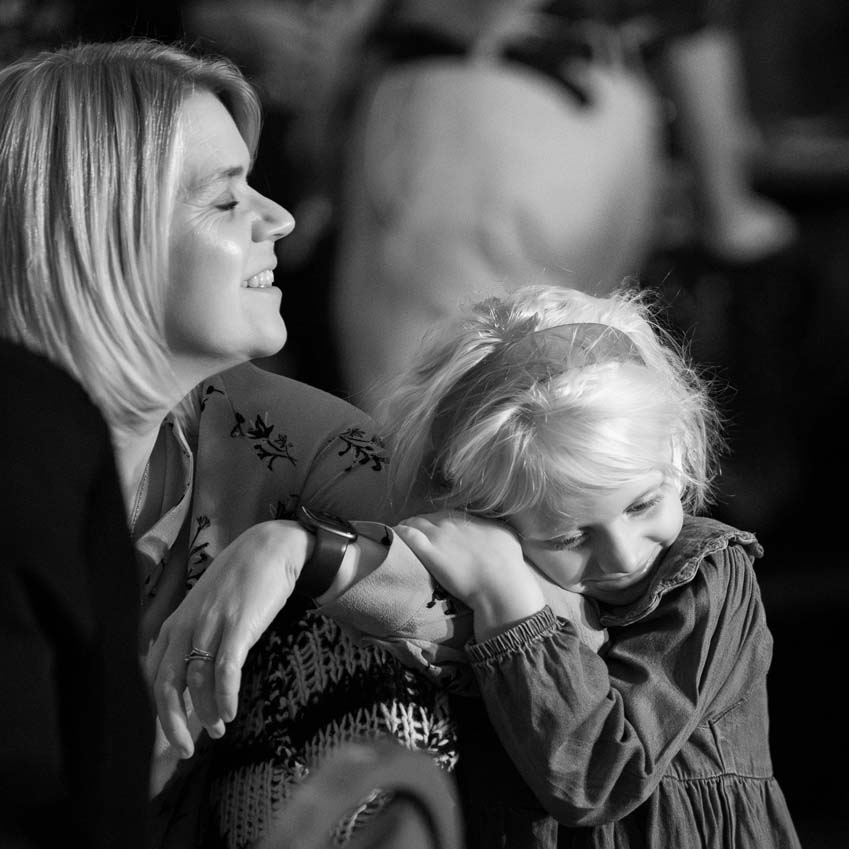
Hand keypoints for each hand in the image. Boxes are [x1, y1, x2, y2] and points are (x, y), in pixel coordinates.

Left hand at [144, 520, 310, 756]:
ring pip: (198, 680)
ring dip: (207, 712)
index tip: (169, 734)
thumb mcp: (206, 605)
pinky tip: (230, 711)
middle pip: (167, 684)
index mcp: (176, 622)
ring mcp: (213, 624)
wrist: (271, 548)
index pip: (153, 675)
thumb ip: (193, 634)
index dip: (157, 710)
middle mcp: (188, 624)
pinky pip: (226, 669)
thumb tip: (189, 675)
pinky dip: (225, 695)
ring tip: (219, 728)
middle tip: (185, 749)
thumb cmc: (241, 579)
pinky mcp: (240, 625)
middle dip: (173, 723)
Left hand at [395, 511, 544, 640]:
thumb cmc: (509, 565)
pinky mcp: (428, 552)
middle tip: (416, 532)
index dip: (437, 521)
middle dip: (421, 523)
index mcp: (470, 519)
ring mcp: (438, 535)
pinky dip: (399, 532)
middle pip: (428, 517)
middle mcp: (452, 522)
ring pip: (414, 522)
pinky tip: (393, 534)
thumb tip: (493, 528)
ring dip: (407, 526)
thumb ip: (495, 528)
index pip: (446, 514)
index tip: (434, 528)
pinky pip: (406, 534)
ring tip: (401, 533)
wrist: (500, 586)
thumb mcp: (507, 537)